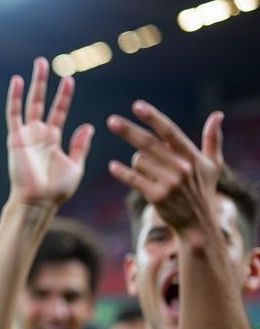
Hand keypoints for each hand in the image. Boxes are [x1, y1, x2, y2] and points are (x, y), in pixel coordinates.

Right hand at [7, 57, 93, 208]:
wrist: (39, 202)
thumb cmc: (56, 190)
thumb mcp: (75, 166)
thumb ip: (80, 146)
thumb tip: (88, 126)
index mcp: (53, 140)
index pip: (58, 111)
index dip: (64, 96)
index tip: (69, 80)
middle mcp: (38, 135)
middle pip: (42, 102)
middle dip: (44, 82)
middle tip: (46, 63)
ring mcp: (26, 135)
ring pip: (29, 103)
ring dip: (33, 84)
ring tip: (38, 64)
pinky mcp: (16, 139)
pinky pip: (14, 114)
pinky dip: (13, 98)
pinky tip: (16, 80)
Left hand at [106, 101, 222, 231]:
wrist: (196, 222)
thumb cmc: (203, 189)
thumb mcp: (213, 164)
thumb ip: (213, 139)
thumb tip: (217, 114)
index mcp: (191, 155)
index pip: (169, 131)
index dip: (153, 117)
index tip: (137, 106)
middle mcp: (181, 167)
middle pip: (148, 143)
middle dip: (128, 131)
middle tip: (111, 121)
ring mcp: (169, 182)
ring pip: (138, 161)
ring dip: (136, 163)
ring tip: (149, 172)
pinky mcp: (156, 196)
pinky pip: (133, 179)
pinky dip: (121, 173)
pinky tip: (113, 167)